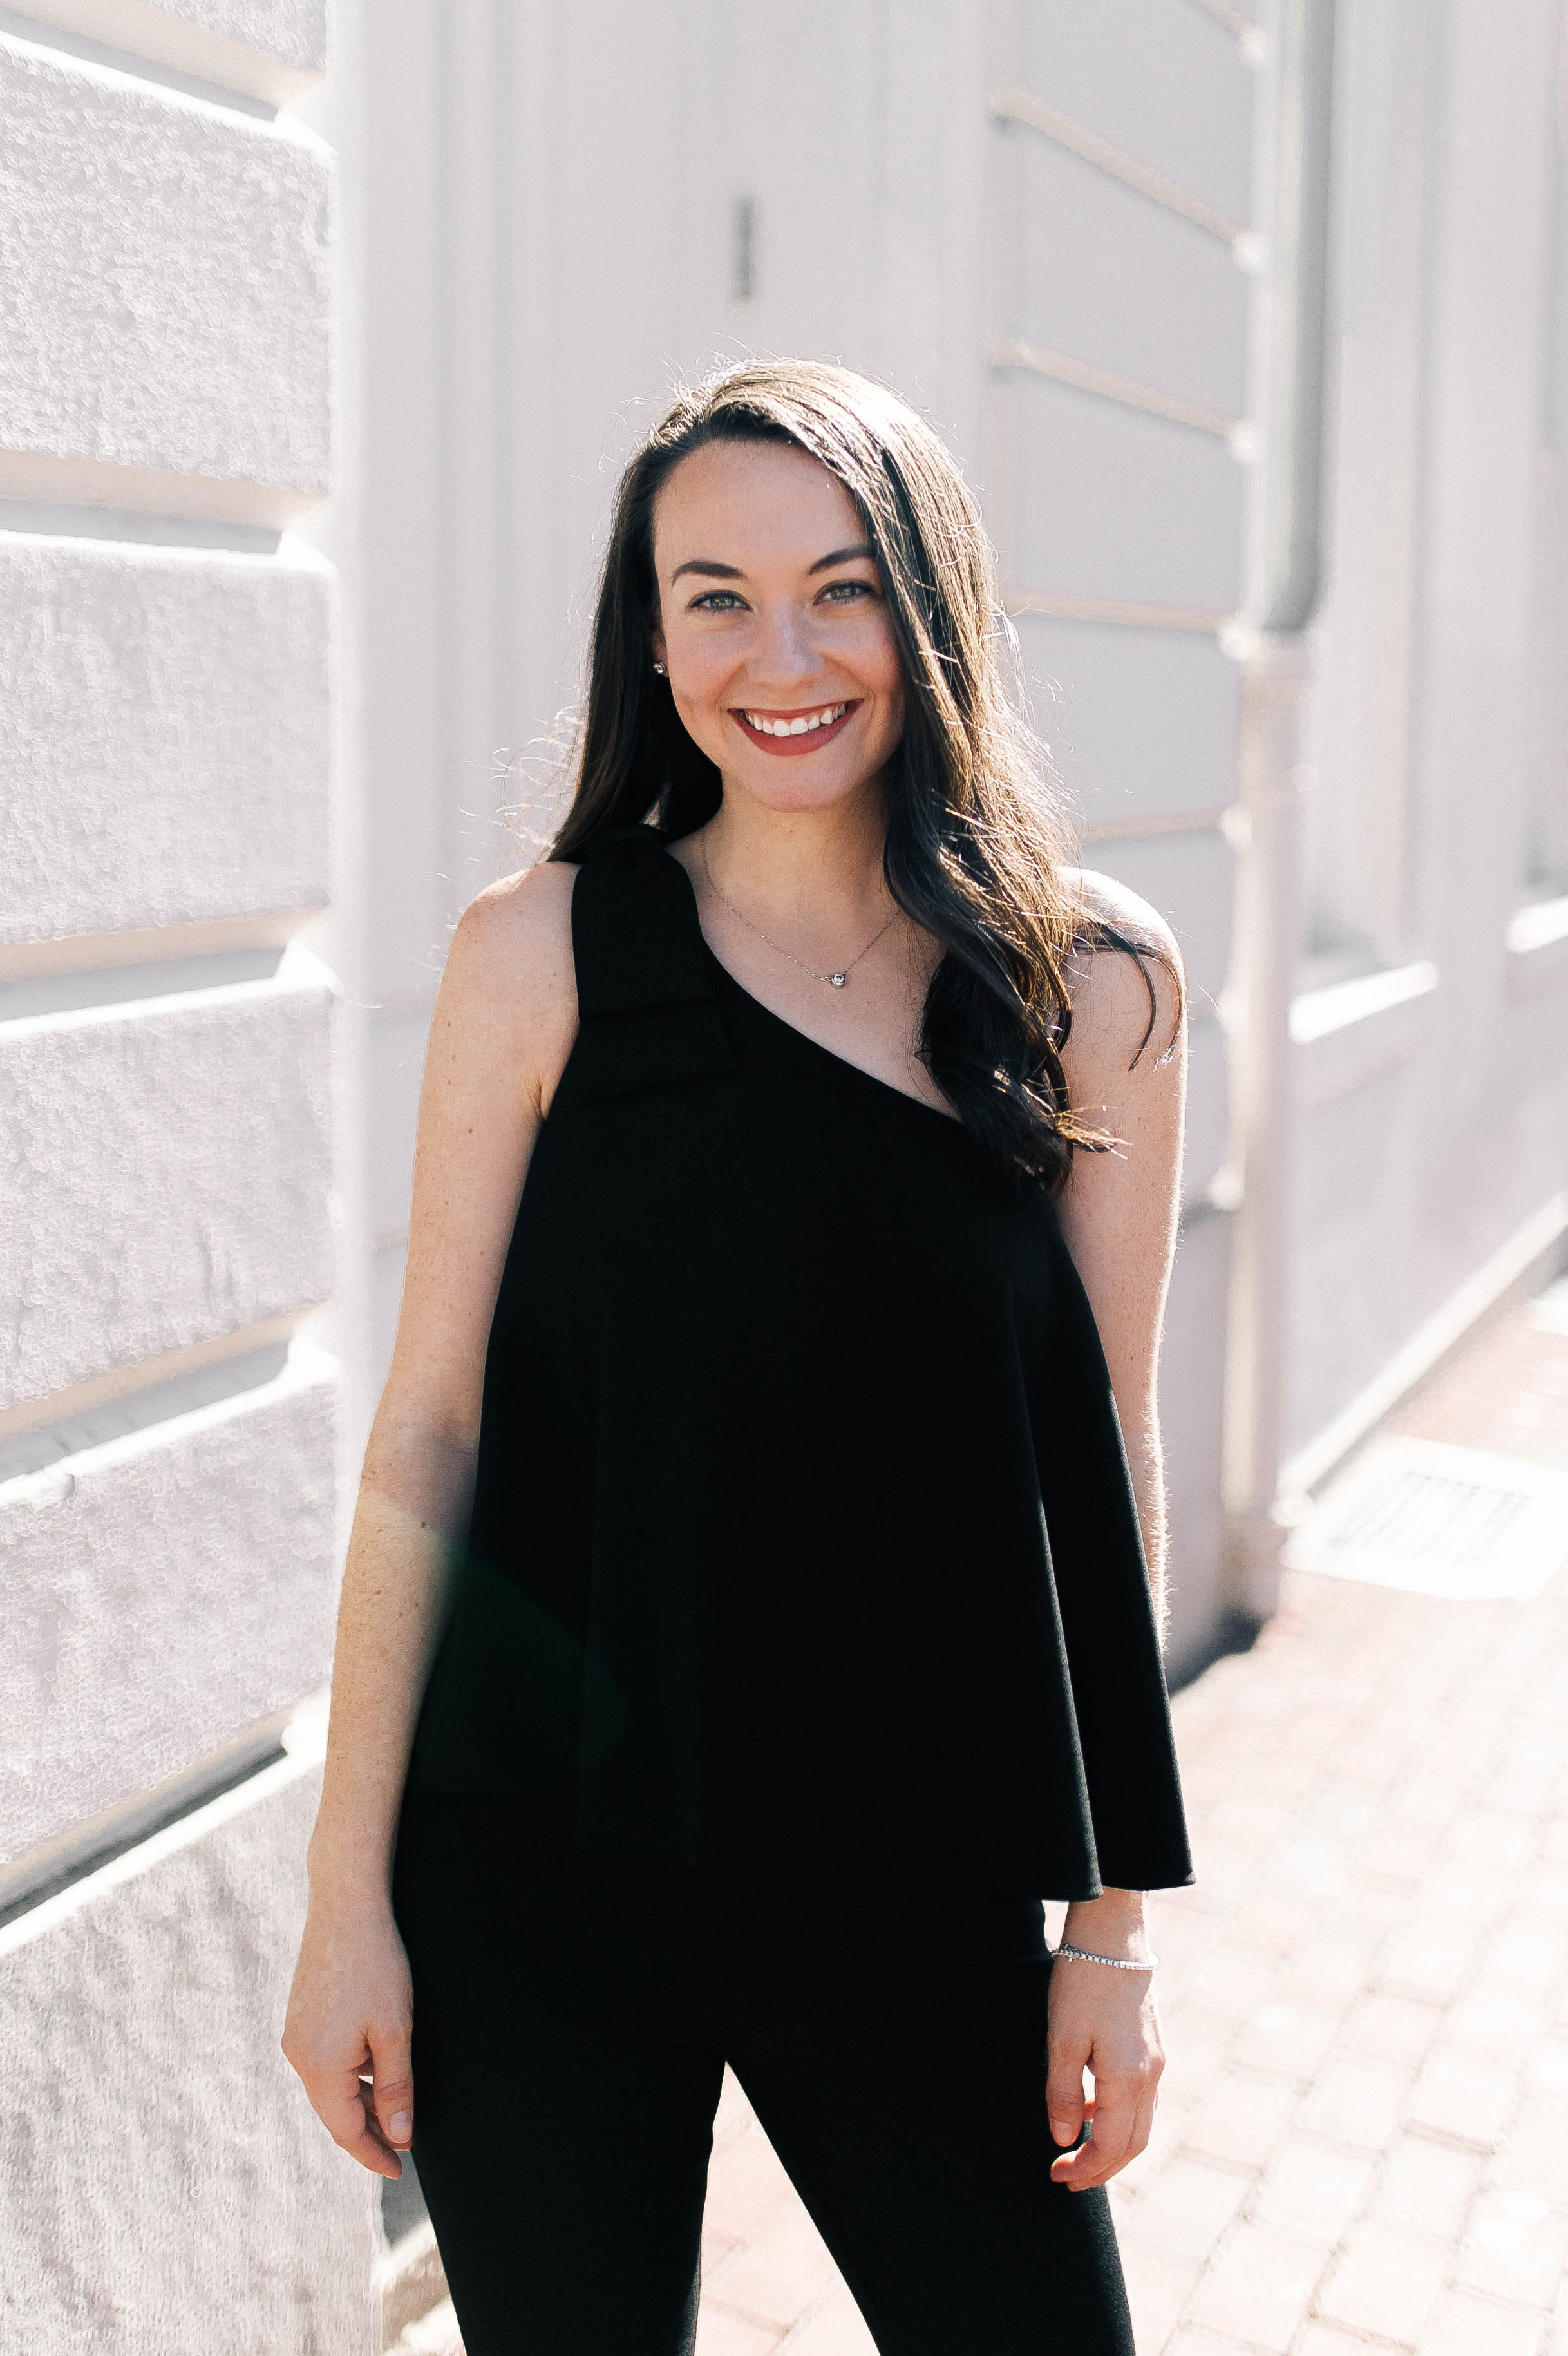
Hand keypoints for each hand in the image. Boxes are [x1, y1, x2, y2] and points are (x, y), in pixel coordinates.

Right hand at [282, 1892, 415, 2180]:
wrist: (346, 1906)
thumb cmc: (377, 1965)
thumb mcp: (395, 2030)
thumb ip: (396, 2088)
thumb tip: (399, 2136)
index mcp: (319, 2066)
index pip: (346, 2129)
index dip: (373, 2153)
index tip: (398, 2170)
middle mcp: (299, 2055)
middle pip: (334, 2112)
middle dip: (367, 2132)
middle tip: (401, 2147)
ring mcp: (296, 2035)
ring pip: (330, 2087)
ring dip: (360, 2103)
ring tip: (394, 2113)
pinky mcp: (301, 2017)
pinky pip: (325, 2063)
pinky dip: (350, 2077)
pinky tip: (374, 2072)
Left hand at [1046, 1908, 1163, 2191]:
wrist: (1113, 1937)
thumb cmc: (1083, 1984)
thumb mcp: (1061, 2040)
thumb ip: (1064, 2094)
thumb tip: (1065, 2139)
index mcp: (1129, 2079)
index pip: (1113, 2146)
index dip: (1086, 2169)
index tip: (1057, 2176)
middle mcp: (1151, 2077)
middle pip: (1134, 2145)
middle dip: (1102, 2168)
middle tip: (1067, 2179)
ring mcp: (1156, 2063)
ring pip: (1141, 2125)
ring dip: (1113, 2148)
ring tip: (1079, 2153)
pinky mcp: (1153, 2048)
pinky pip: (1141, 2101)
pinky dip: (1120, 2119)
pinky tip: (1093, 2112)